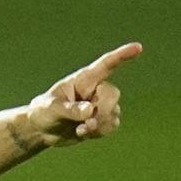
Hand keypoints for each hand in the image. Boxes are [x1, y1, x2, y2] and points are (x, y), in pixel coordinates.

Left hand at [27, 42, 141, 145]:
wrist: (42, 130)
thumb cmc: (43, 112)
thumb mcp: (52, 109)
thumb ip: (70, 109)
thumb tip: (90, 110)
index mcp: (82, 79)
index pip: (105, 65)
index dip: (122, 56)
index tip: (138, 47)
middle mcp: (95, 89)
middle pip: (113, 95)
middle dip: (102, 110)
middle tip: (87, 122)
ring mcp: (100, 105)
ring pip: (114, 113)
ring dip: (99, 124)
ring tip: (80, 129)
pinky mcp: (102, 119)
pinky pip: (112, 125)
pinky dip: (100, 132)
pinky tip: (83, 133)